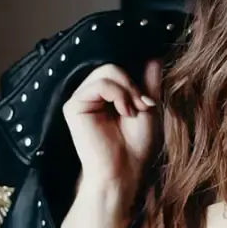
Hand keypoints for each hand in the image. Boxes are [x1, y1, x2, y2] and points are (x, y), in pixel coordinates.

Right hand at [62, 61, 160, 191]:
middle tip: (142, 107)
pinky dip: (118, 94)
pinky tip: (124, 112)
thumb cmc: (137, 146)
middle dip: (132, 85)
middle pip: (111, 66)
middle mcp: (89, 94)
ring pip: (106, 71)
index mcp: (104, 95)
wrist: (126, 172)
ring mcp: (79, 99)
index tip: (149, 102)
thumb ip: (148, 82)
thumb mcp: (148, 108)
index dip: (136, 79)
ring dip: (127, 90)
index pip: (118, 69)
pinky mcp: (73, 106)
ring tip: (133, 111)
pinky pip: (98, 84)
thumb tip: (153, 56)